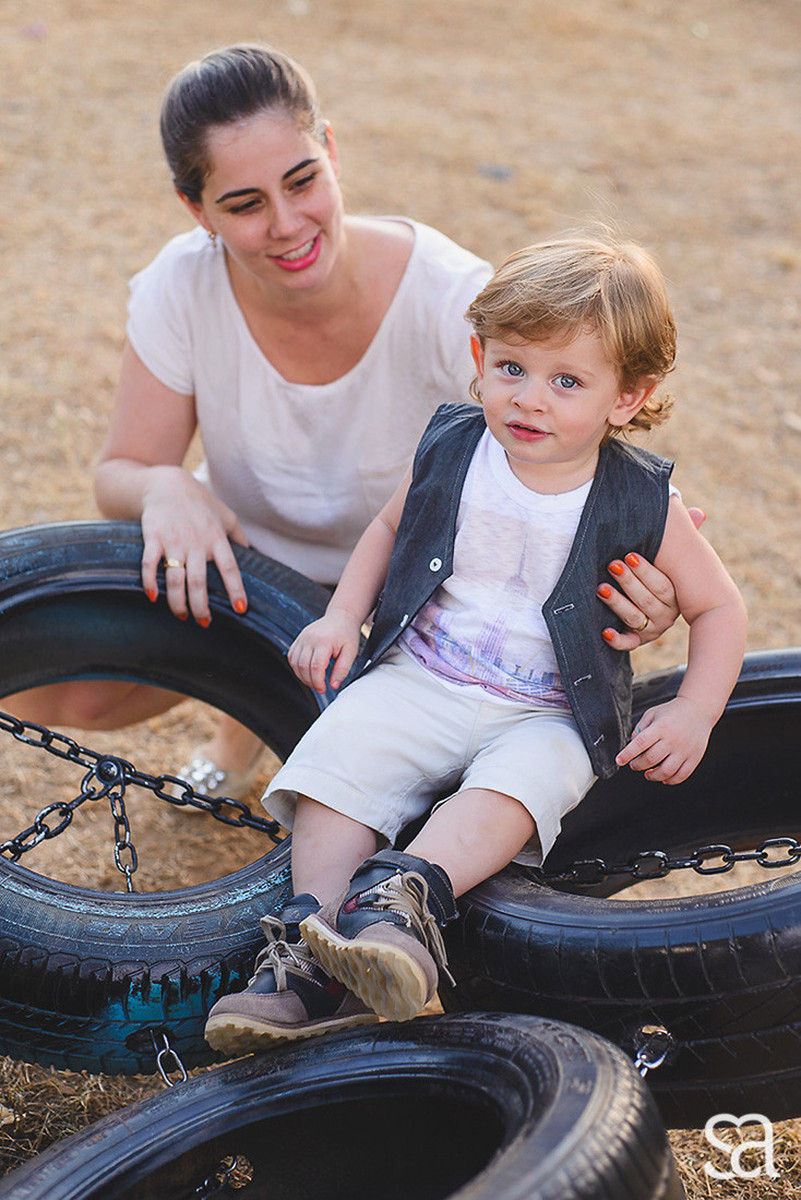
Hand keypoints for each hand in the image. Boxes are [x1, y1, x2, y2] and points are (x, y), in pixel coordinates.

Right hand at [140, 467, 248, 624]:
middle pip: (199, 582)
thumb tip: (255, 555)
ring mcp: (173, 541)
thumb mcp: (226, 515)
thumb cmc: (200, 502)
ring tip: (182, 616)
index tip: (240, 610)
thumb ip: (239, 536)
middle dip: (201, 607)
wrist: (167, 484)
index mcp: (216, 539)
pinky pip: (149, 564)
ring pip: (175, 579)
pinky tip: (153, 597)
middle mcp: (196, 543)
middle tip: (204, 623)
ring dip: (178, 602)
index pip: (230, 569)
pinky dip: (149, 582)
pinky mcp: (153, 538)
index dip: (236, 590)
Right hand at [287, 609, 362, 693]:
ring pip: (294, 663)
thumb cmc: (347, 634)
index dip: (318, 682)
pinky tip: (307, 671)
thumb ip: (342, 669)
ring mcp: (302, 638)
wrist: (341, 616)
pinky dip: (297, 667)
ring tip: (314, 681)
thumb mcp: (351, 652)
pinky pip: (292, 656)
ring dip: (302, 676)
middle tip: (319, 687)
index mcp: (324, 641)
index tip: (323, 689)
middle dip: (310, 681)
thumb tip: (334, 685)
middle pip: (303, 666)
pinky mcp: (299, 639)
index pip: (316, 667)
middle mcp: (310, 638)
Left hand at [598, 507, 704, 650]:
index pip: (663, 585)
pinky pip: (628, 644)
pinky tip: (605, 632)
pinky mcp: (636, 641)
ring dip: (618, 603)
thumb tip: (698, 513)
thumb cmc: (654, 573)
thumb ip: (681, 536)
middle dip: (629, 583)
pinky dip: (617, 640)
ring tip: (601, 588)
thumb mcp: (666, 556)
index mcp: (675, 595)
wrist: (648, 608)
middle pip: (648, 601)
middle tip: (612, 566)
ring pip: (635, 618)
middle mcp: (667, 614)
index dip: (646, 571)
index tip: (629, 556)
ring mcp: (652, 629)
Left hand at [615, 696, 711, 784]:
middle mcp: (673, 740)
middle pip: (651, 759)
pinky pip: (681, 775)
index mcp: (661, 727)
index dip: (627, 754)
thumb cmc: (672, 712)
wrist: (698, 710)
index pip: (640, 743)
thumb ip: (640, 729)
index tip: (619, 760)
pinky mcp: (694, 758)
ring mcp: (684, 750)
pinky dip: (670, 780)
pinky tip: (664, 778)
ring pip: (665, 771)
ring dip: (653, 776)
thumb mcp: (652, 714)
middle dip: (637, 765)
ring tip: (648, 773)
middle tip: (634, 765)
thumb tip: (631, 746)